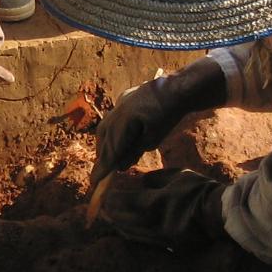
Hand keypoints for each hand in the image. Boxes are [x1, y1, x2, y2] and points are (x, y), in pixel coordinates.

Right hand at [91, 60, 229, 187]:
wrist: (177, 89)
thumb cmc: (168, 116)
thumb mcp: (153, 139)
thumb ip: (133, 152)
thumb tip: (119, 166)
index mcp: (123, 122)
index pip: (110, 150)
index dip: (102, 168)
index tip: (94, 182)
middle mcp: (116, 111)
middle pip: (104, 138)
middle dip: (102, 156)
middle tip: (102, 173)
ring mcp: (119, 104)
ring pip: (106, 127)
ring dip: (106, 144)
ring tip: (110, 158)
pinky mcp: (123, 99)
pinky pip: (112, 119)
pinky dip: (112, 132)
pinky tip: (117, 139)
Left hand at [91, 167, 227, 249]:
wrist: (221, 215)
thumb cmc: (200, 191)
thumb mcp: (177, 176)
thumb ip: (153, 178)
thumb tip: (136, 180)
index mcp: (155, 203)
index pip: (124, 202)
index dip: (111, 198)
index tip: (104, 194)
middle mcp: (153, 223)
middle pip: (123, 220)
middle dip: (110, 213)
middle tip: (101, 208)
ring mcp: (160, 238)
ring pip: (131, 233)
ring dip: (118, 225)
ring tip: (110, 218)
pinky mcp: (167, 247)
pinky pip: (142, 241)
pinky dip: (131, 235)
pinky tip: (126, 230)